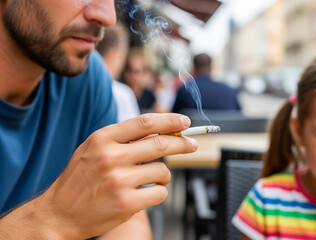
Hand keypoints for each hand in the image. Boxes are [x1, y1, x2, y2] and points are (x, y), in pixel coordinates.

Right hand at [33, 113, 196, 238]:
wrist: (58, 213)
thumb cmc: (79, 180)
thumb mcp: (93, 149)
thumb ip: (122, 139)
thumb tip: (159, 132)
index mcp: (103, 139)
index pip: (145, 123)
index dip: (169, 121)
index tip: (184, 122)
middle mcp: (111, 157)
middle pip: (161, 144)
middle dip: (182, 143)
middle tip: (192, 145)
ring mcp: (119, 181)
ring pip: (163, 171)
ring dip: (165, 175)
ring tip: (154, 179)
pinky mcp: (126, 203)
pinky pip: (160, 193)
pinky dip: (159, 192)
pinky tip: (147, 193)